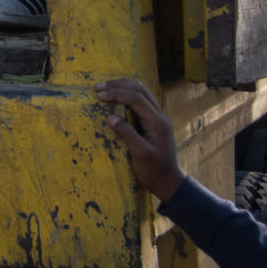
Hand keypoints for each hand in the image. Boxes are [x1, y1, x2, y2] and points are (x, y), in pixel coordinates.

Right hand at [97, 78, 187, 201]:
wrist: (168, 181)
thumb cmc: (154, 171)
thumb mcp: (140, 154)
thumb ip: (127, 134)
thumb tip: (110, 117)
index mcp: (157, 123)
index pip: (136, 99)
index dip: (116, 94)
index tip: (98, 96)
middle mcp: (160, 116)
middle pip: (140, 91)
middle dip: (118, 86)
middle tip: (97, 88)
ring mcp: (158, 118)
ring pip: (142, 93)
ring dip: (123, 87)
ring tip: (105, 87)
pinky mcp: (154, 122)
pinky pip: (143, 100)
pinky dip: (129, 93)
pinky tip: (119, 94)